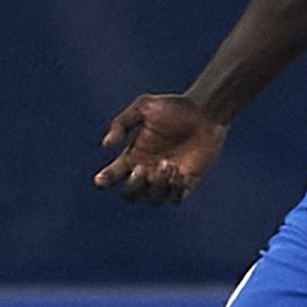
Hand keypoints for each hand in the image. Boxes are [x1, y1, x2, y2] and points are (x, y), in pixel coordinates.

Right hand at [93, 94, 225, 205]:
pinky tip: (181, 173)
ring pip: (153, 199)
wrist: (205, 112)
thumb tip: (106, 145)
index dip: (104, 180)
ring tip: (169, 164)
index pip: (113, 175)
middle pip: (130, 195)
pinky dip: (175, 191)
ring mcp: (166, 179)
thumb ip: (122, 123)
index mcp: (133, 155)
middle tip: (142, 168)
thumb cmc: (173, 107)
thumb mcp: (143, 107)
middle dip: (134, 186)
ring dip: (158, 185)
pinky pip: (176, 199)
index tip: (101, 180)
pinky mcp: (187, 182)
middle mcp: (148, 171)